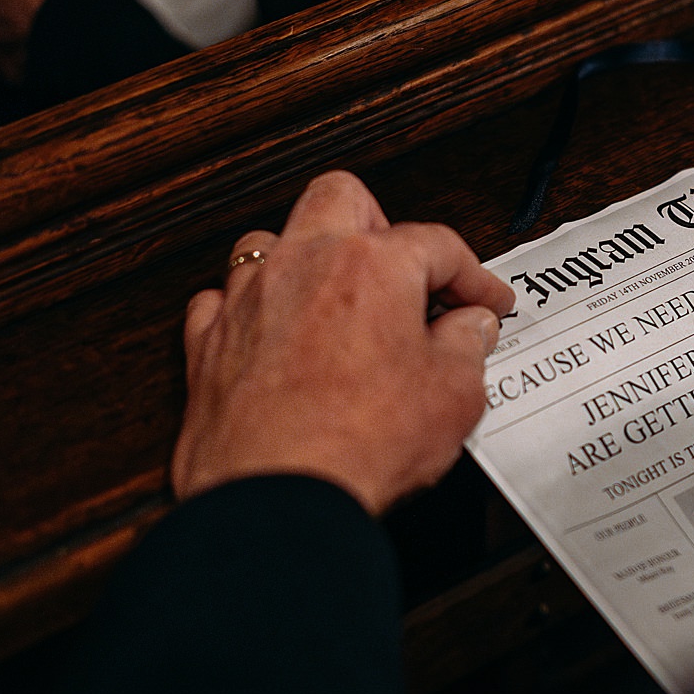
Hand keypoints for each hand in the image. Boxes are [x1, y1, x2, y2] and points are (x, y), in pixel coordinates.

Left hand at [173, 171, 514, 515]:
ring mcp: (248, 299)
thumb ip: (466, 347)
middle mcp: (302, 265)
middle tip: (406, 269)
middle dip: (381, 223)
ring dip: (307, 260)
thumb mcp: (453, 394)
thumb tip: (469, 329)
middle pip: (341, 197)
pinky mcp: (208, 344)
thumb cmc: (357, 443)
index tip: (485, 299)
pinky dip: (253, 311)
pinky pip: (222, 300)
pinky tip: (276, 335)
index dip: (473, 273)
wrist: (276, 497)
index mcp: (370, 265)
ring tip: (337, 298)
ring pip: (270, 239)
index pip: (437, 244)